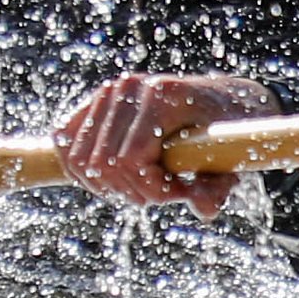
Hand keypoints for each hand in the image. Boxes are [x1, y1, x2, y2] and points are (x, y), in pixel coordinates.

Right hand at [56, 70, 274, 212]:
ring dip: (107, 186)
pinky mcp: (94, 101)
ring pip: (81, 160)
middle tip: (161, 193)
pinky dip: (82, 172)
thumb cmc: (226, 131)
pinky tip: (112, 180)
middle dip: (132, 191)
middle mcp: (128, 88)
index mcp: (161, 96)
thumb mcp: (232, 159)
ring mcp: (109, 92)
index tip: (177, 191)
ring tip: (140, 187)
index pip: (130, 159)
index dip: (150, 189)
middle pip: (103, 165)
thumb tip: (203, 209)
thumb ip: (216, 187)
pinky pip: (66, 143)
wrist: (218, 100)